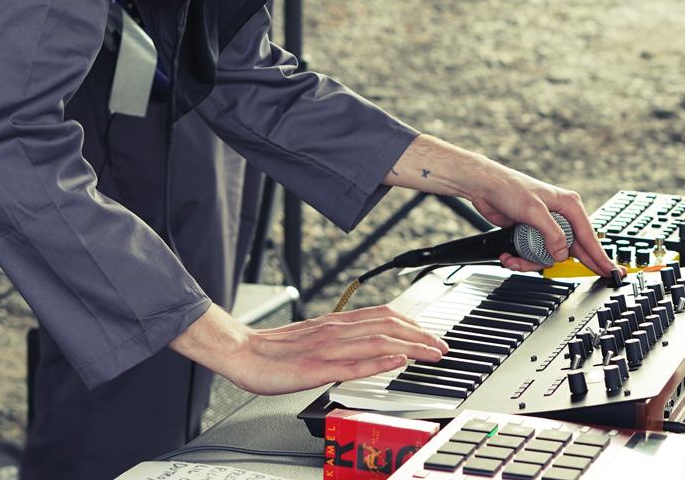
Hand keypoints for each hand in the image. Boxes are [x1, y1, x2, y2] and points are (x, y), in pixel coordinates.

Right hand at [170, 304, 447, 395]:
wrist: (242, 352)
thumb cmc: (277, 349)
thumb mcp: (319, 337)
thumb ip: (346, 337)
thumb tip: (375, 341)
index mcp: (338, 323)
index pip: (386, 317)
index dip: (415, 325)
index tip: (435, 336)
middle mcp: (337, 330)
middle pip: (389, 327)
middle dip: (421, 337)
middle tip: (443, 348)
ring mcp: (328, 348)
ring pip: (376, 342)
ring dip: (409, 347)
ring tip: (431, 354)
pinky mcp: (316, 367)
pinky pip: (351, 364)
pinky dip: (377, 361)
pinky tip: (394, 361)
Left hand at [464, 162, 617, 276]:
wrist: (486, 187)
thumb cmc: (511, 189)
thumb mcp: (534, 211)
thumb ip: (552, 234)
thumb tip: (562, 254)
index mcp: (569, 206)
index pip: (589, 237)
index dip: (600, 257)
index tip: (611, 271)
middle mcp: (562, 216)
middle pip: (573, 249)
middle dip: (569, 265)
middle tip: (595, 279)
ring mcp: (547, 226)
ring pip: (550, 256)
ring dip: (532, 262)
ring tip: (516, 261)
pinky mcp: (533, 233)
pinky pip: (535, 254)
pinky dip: (522, 259)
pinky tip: (510, 257)